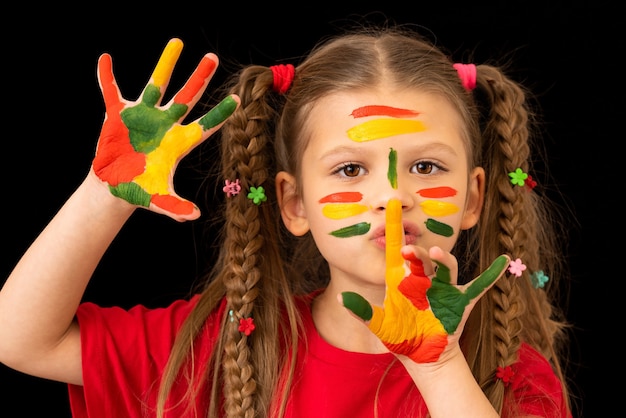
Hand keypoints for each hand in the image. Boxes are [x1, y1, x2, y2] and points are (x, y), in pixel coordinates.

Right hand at [92, 38, 237, 220]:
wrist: (113, 187)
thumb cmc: (140, 192)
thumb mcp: (159, 201)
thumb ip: (176, 207)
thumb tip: (193, 216)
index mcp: (178, 143)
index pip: (204, 125)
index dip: (220, 114)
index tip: (238, 99)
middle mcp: (165, 125)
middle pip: (187, 96)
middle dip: (199, 78)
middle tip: (213, 57)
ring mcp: (142, 117)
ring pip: (156, 84)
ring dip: (165, 64)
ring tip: (177, 42)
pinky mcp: (117, 116)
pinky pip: (110, 92)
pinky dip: (106, 77)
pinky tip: (105, 60)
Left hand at [341, 198, 509, 362]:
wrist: (422, 355)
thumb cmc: (400, 336)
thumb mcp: (379, 324)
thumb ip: (362, 312)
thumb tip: (342, 298)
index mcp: (401, 278)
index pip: (397, 247)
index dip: (395, 227)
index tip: (393, 204)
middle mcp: (422, 278)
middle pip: (421, 258)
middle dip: (416, 253)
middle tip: (407, 250)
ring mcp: (442, 288)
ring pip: (446, 267)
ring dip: (442, 259)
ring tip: (434, 254)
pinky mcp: (459, 301)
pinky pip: (478, 285)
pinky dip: (491, 274)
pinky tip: (503, 262)